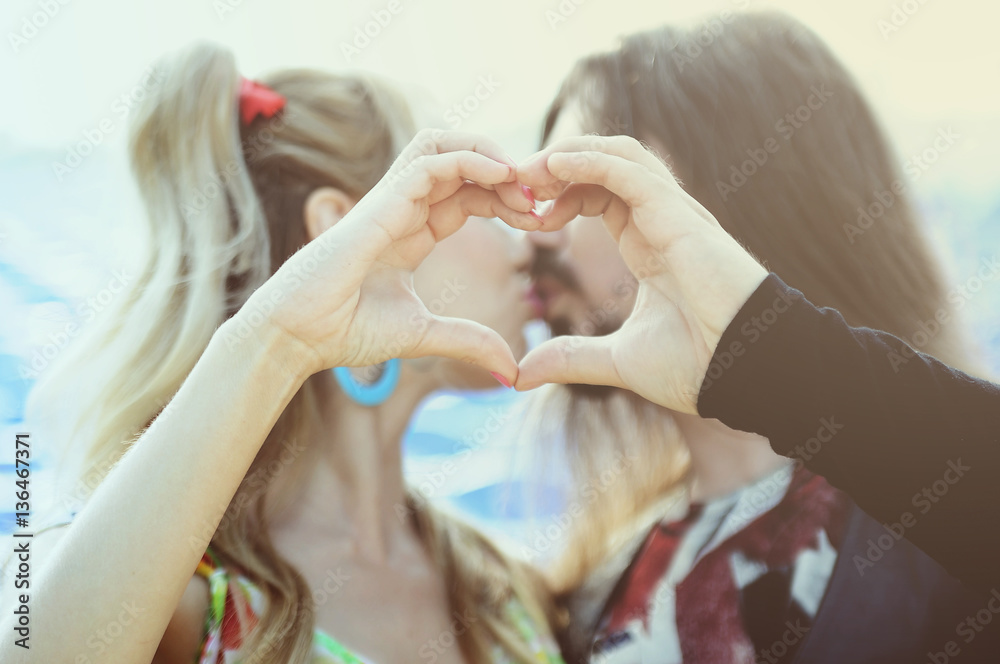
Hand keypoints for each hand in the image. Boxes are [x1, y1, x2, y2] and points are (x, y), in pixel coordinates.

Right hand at [242, 129, 539, 382]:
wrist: (298, 336)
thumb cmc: (346, 331)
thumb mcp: (426, 334)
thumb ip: (470, 342)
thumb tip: (513, 372)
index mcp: (414, 231)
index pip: (468, 195)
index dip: (507, 200)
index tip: (542, 222)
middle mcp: (404, 209)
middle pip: (462, 164)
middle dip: (507, 174)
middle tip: (540, 201)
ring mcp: (391, 201)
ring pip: (442, 146)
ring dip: (488, 153)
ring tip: (522, 179)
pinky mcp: (379, 202)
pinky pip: (428, 162)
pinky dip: (468, 159)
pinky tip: (502, 176)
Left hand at [513, 135, 767, 413]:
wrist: (746, 374)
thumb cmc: (699, 364)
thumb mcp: (618, 360)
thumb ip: (571, 358)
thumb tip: (521, 374)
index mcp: (648, 244)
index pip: (597, 195)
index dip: (558, 196)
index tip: (524, 217)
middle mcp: (661, 221)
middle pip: (603, 165)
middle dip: (555, 167)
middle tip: (513, 182)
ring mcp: (674, 214)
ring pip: (618, 155)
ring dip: (569, 155)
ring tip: (529, 171)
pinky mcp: (681, 218)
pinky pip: (630, 172)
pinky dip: (591, 161)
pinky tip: (555, 166)